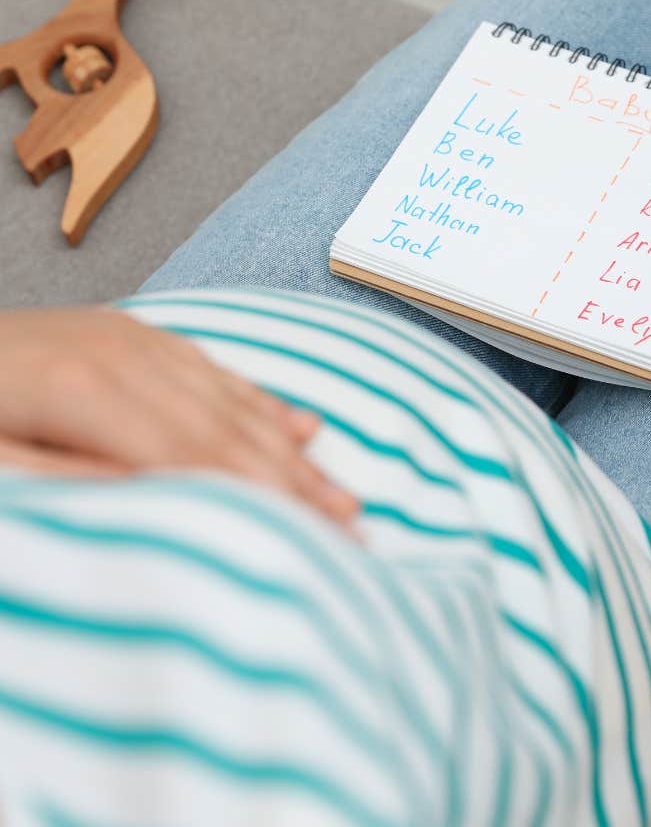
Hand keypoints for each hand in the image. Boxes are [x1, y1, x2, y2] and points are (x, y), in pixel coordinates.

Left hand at [0, 306, 357, 523]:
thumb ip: (74, 484)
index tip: (315, 540)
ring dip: (290, 451)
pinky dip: (261, 401)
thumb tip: (166, 504)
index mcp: (88, 391)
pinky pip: (214, 370)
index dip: (262, 499)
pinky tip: (297, 424)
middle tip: (351, 525)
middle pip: (228, 430)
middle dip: (293, 482)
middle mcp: (127, 356)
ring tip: (339, 490)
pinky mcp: (136, 335)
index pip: (197, 457)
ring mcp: (136, 338)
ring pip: (231, 400)